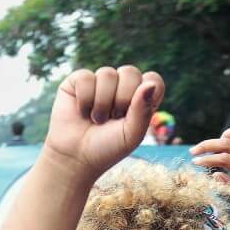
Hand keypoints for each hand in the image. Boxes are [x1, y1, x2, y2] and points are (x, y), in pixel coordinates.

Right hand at [44, 65, 164, 181]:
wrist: (76, 157)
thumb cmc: (107, 148)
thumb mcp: (131, 135)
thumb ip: (143, 111)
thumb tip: (150, 84)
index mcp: (139, 98)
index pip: (153, 80)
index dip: (146, 93)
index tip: (135, 113)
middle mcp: (121, 86)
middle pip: (130, 72)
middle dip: (122, 99)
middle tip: (113, 118)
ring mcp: (100, 81)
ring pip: (107, 74)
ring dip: (102, 103)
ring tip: (97, 119)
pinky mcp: (79, 81)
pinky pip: (86, 77)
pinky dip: (85, 99)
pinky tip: (82, 112)